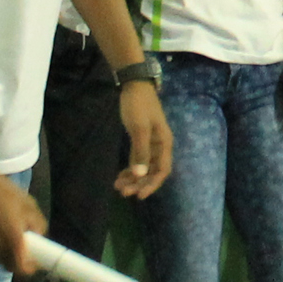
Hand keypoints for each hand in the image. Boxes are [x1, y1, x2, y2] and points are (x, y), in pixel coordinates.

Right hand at [0, 163, 47, 266]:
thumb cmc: (3, 192)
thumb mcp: (29, 205)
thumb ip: (38, 225)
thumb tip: (38, 238)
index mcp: (12, 240)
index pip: (21, 269)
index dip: (29, 267)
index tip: (33, 262)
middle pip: (7, 264)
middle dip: (14, 256)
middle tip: (17, 241)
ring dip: (0, 251)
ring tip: (1, 230)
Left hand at [114, 79, 172, 198]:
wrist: (134, 86)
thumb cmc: (138, 106)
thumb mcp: (139, 129)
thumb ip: (140, 152)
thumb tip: (140, 175)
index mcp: (163, 143)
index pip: (162, 170)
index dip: (152, 184)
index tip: (139, 195)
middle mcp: (159, 146)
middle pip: (152, 171)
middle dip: (139, 183)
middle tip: (123, 192)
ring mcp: (150, 143)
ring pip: (144, 167)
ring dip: (133, 178)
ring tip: (118, 187)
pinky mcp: (140, 140)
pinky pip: (137, 159)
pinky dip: (130, 169)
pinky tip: (120, 176)